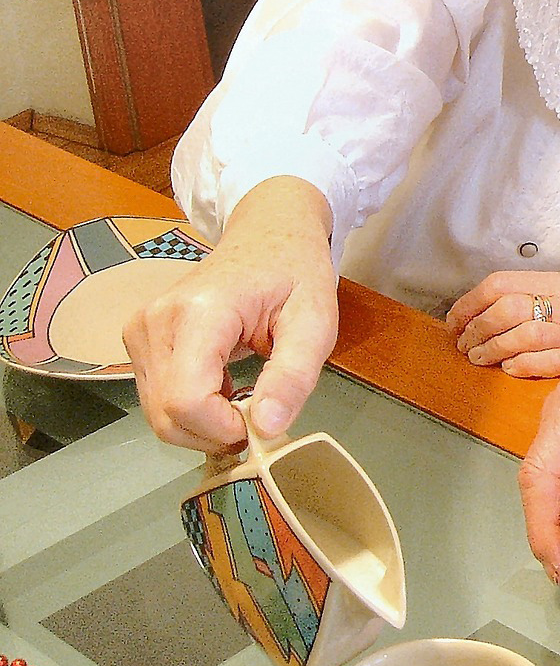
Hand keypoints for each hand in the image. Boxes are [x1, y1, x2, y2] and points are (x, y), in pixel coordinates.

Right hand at [123, 177, 337, 451]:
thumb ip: (293, 376)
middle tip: (260, 416)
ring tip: (246, 396)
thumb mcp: (315, 321)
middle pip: (167, 414)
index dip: (223, 428)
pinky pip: (158, 398)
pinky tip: (225, 386)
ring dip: (205, 423)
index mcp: (200, 312)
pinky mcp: (138, 340)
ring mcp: (140, 330)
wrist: (268, 234)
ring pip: (159, 413)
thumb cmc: (295, 272)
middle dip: (215, 432)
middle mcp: (155, 321)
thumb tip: (268, 429)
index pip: (186, 399)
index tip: (262, 422)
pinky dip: (192, 409)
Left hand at [447, 271, 559, 375]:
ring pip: (521, 335)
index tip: (456, 320)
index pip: (502, 284)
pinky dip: (520, 366)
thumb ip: (533, 296)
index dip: (470, 303)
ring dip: (491, 349)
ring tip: (479, 358)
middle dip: (476, 329)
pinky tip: (510, 368)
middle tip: (465, 343)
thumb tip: (480, 307)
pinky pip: (544, 363)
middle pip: (507, 309)